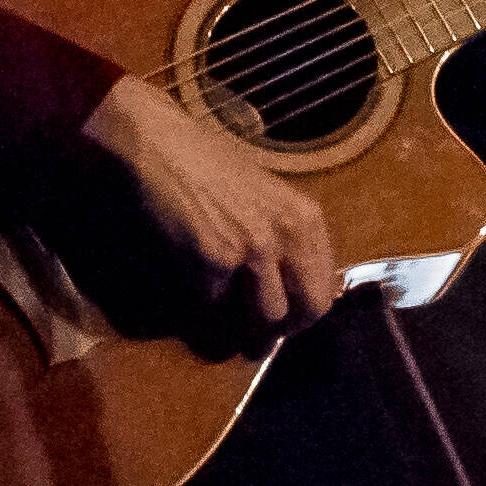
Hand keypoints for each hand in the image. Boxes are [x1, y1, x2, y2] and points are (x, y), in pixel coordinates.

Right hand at [83, 71, 341, 335]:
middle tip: (255, 339)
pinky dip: (203, 318)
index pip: (323, 292)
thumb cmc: (210, 166)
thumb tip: (292, 289)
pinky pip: (214, 311)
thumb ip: (286, 239)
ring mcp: (250, 251)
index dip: (303, 317)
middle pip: (300, 315)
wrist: (161, 146)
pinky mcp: (211, 262)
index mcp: (306, 219)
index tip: (284, 323)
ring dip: (242, 335)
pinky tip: (194, 307)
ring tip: (224, 334)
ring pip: (260, 323)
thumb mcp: (269, 196)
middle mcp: (287, 236)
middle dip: (277, 334)